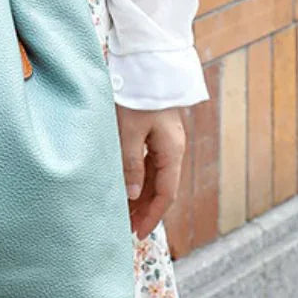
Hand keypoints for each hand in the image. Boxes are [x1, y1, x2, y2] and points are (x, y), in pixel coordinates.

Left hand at [115, 105, 186, 240]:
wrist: (146, 64)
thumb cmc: (137, 95)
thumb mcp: (129, 131)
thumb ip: (130, 163)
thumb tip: (132, 195)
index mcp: (172, 150)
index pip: (166, 193)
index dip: (153, 215)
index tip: (138, 233)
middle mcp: (172, 147)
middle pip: (162, 186)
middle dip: (146, 209)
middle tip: (127, 228)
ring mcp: (165, 139)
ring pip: (155, 175)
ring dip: (141, 194)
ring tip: (124, 212)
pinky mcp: (155, 131)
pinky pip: (150, 162)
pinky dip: (139, 177)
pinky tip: (126, 185)